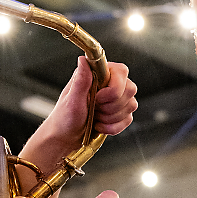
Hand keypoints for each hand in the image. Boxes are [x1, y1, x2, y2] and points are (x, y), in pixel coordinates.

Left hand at [18, 60, 137, 181]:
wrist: (66, 137)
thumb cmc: (64, 118)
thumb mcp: (72, 99)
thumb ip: (81, 80)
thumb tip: (83, 59)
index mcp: (98, 74)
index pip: (121, 72)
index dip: (113, 89)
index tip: (97, 99)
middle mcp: (109, 83)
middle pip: (130, 89)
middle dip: (111, 106)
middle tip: (94, 109)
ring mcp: (117, 98)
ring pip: (131, 105)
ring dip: (111, 117)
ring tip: (95, 117)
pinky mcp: (121, 113)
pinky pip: (128, 119)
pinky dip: (113, 127)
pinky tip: (99, 125)